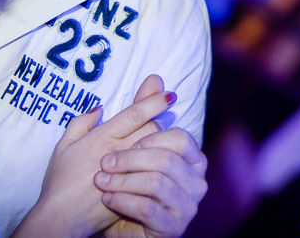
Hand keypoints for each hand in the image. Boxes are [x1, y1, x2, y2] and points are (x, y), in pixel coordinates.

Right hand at [14, 78, 174, 237]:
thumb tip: (99, 108)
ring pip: (155, 149)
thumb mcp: (63, 146)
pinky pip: (153, 172)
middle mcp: (117, 152)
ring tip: (158, 143)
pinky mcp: (133, 190)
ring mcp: (128, 172)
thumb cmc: (59, 182)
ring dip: (160, 143)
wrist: (62, 217)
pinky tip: (159, 166)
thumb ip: (80, 123)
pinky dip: (158, 165)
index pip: (134, 114)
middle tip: (159, 120)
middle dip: (159, 122)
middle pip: (151, 129)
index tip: (168, 94)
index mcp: (101, 138)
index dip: (153, 101)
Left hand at [97, 75, 207, 237]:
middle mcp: (197, 181)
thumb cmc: (125, 180)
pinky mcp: (173, 227)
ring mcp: (188, 206)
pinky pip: (149, 209)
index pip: (179, 138)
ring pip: (157, 183)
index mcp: (192, 159)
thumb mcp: (128, 142)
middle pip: (167, 159)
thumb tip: (154, 78)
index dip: (149, 138)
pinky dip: (124, 200)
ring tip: (101, 180)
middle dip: (131, 158)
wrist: (114, 223)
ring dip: (123, 180)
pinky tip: (108, 198)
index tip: (122, 141)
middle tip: (104, 162)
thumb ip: (142, 110)